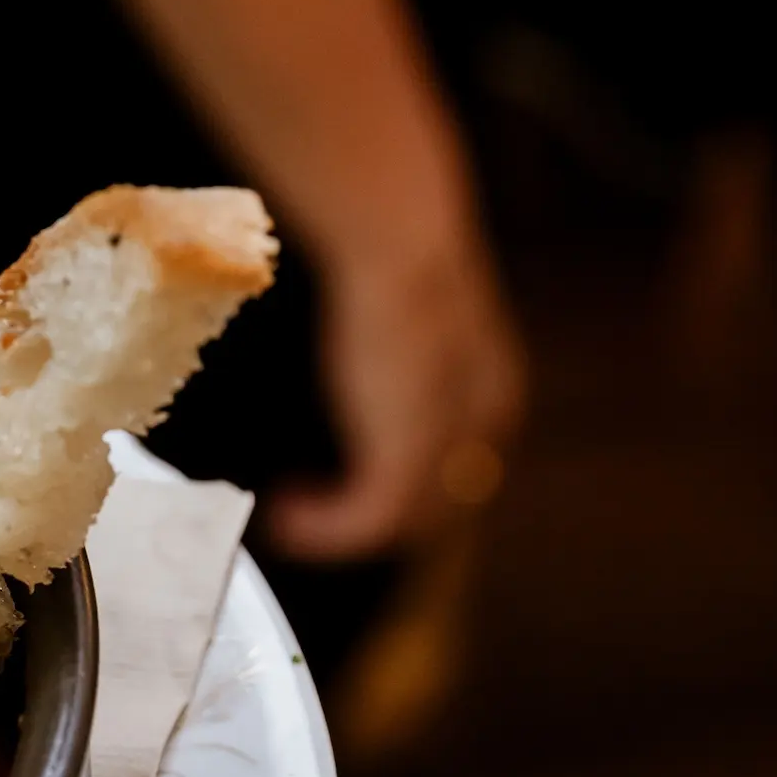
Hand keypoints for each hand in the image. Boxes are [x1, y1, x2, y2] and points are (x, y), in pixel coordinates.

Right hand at [265, 235, 526, 561]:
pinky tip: (285, 514)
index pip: (461, 466)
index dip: (408, 482)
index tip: (347, 475)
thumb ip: (394, 351)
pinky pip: (366, 522)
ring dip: (343, 528)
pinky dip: (324, 528)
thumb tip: (360, 358)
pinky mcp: (406, 462)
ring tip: (289, 516)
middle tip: (311, 509)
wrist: (400, 248)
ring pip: (401, 522)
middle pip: (437, 506)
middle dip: (373, 514)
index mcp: (491, 393)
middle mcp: (481, 430)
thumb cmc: (395, 257)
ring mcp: (449, 450)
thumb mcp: (404, 315)